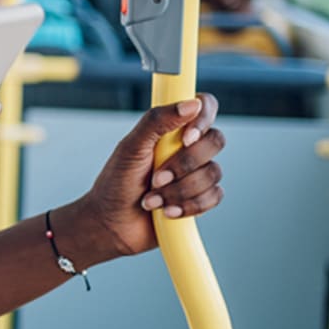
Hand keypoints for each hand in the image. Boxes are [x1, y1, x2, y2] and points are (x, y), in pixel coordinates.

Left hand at [73, 94, 226, 259]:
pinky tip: (167, 211)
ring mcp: (195, 173)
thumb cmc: (116, 182)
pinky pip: (214, 197)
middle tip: (155, 178)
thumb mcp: (131, 147)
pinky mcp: (201, 198)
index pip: (204, 106)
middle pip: (216, 141)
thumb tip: (191, 103)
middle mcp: (187, 147)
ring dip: (179, 190)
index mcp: (171, 128)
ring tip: (151, 199)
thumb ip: (157, 121)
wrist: (113, 225)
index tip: (186, 138)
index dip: (203, 119)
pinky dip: (189, 206)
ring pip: (213, 173)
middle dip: (184, 164)